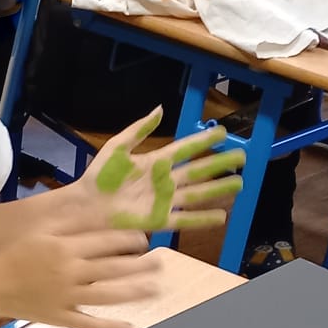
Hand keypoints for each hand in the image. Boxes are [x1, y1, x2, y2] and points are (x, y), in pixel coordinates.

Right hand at [0, 226, 156, 327]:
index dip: (128, 239)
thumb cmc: (14, 256)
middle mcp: (70, 273)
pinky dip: (108, 327)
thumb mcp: (41, 233)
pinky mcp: (61, 317)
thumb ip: (69, 226)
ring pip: (107, 295)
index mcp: (65, 249)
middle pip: (112, 268)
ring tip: (155, 288)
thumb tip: (97, 215)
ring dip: (134, 292)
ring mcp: (66, 297)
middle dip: (140, 264)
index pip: (105, 242)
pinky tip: (128, 326)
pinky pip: (88, 324)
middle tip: (160, 262)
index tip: (143, 239)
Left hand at [78, 109, 243, 233]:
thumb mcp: (118, 147)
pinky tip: (222, 216)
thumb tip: (160, 108)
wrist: (86, 205)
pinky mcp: (159, 219)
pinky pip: (186, 219)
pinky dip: (204, 219)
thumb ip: (139, 130)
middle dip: (220, 164)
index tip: (223, 132)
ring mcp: (164, 200)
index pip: (186, 149)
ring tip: (240, 184)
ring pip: (198, 194)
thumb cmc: (99, 177)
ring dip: (218, 189)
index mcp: (155, 161)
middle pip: (199, 171)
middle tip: (242, 157)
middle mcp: (164, 181)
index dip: (204, 141)